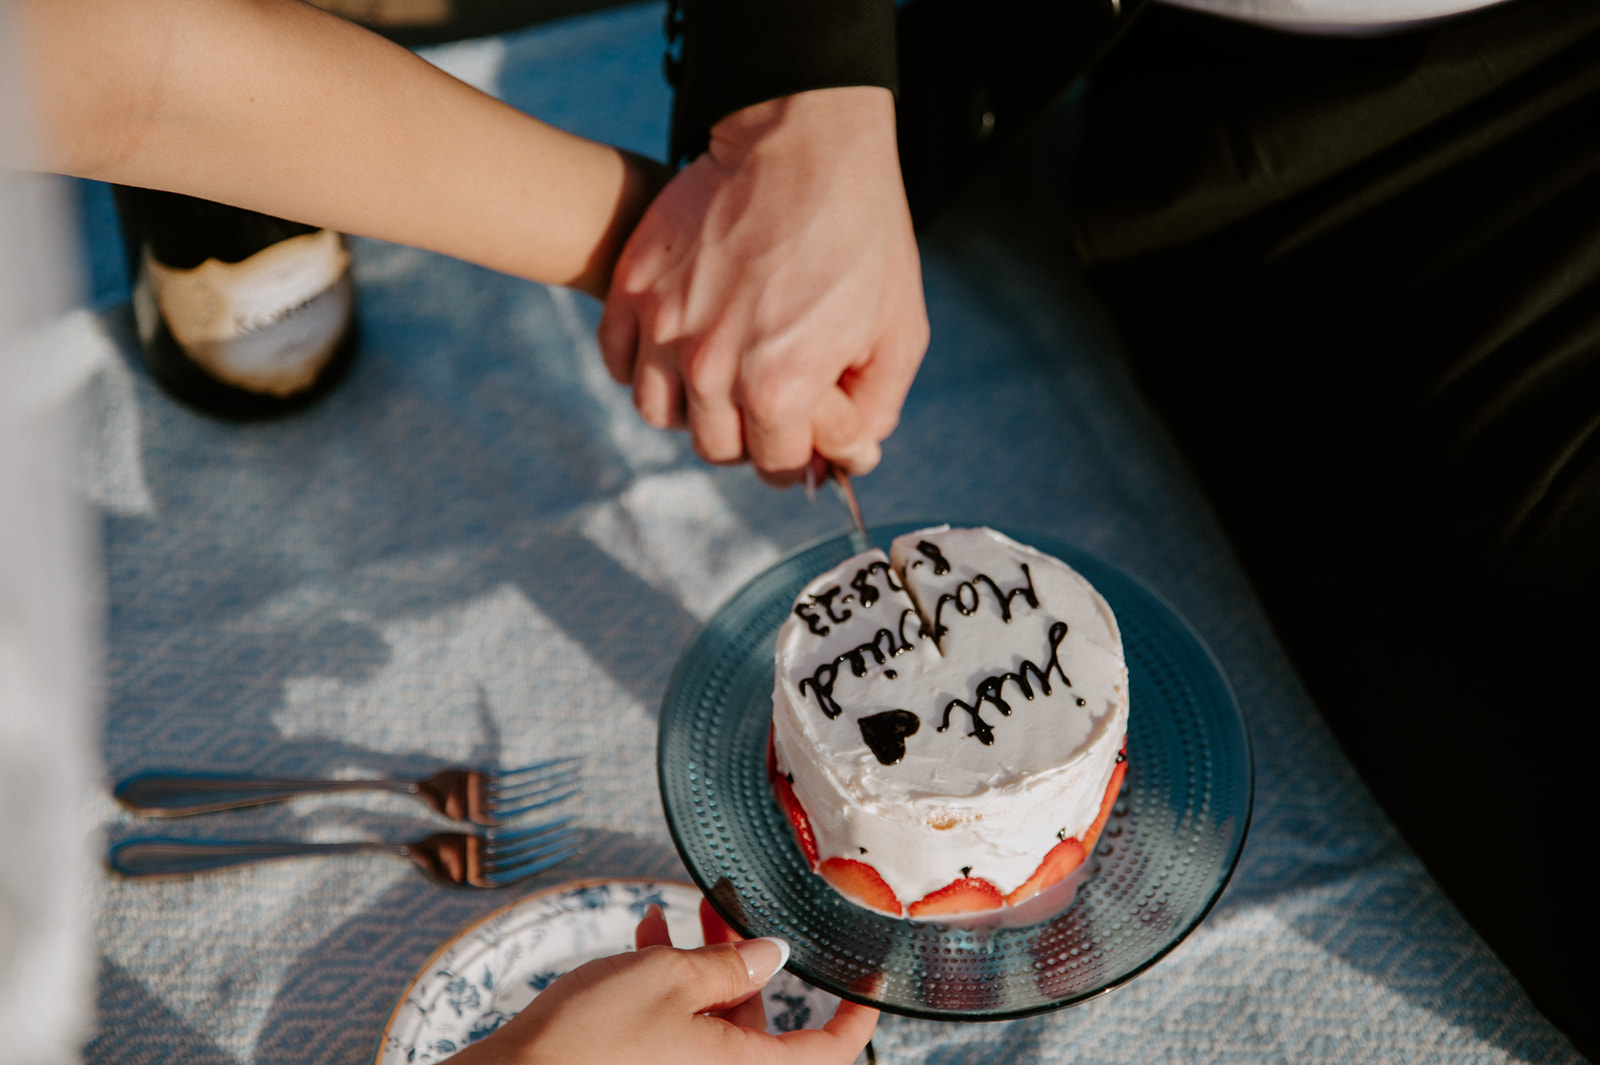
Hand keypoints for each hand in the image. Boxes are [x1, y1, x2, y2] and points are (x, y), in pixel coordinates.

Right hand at [449, 902, 877, 1064]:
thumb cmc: (591, 1038)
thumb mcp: (667, 980)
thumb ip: (729, 965)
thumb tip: (772, 954)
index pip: (826, 1052)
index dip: (855, 1016)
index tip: (869, 979)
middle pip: (763, 1026)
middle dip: (750, 963)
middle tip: (734, 912)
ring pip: (716, 1021)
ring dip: (703, 967)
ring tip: (679, 916)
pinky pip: (679, 1030)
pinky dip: (669, 988)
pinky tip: (645, 937)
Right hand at [598, 86, 928, 484]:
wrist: (803, 142)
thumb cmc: (860, 234)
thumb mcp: (899, 332)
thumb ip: (875, 409)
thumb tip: (850, 457)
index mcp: (778, 390)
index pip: (778, 465)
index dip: (804, 454)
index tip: (811, 435)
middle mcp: (711, 370)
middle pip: (717, 447)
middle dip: (751, 438)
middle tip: (772, 408)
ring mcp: (664, 328)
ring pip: (661, 413)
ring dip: (695, 409)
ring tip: (724, 380)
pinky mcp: (634, 287)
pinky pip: (620, 362)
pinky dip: (644, 369)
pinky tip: (678, 352)